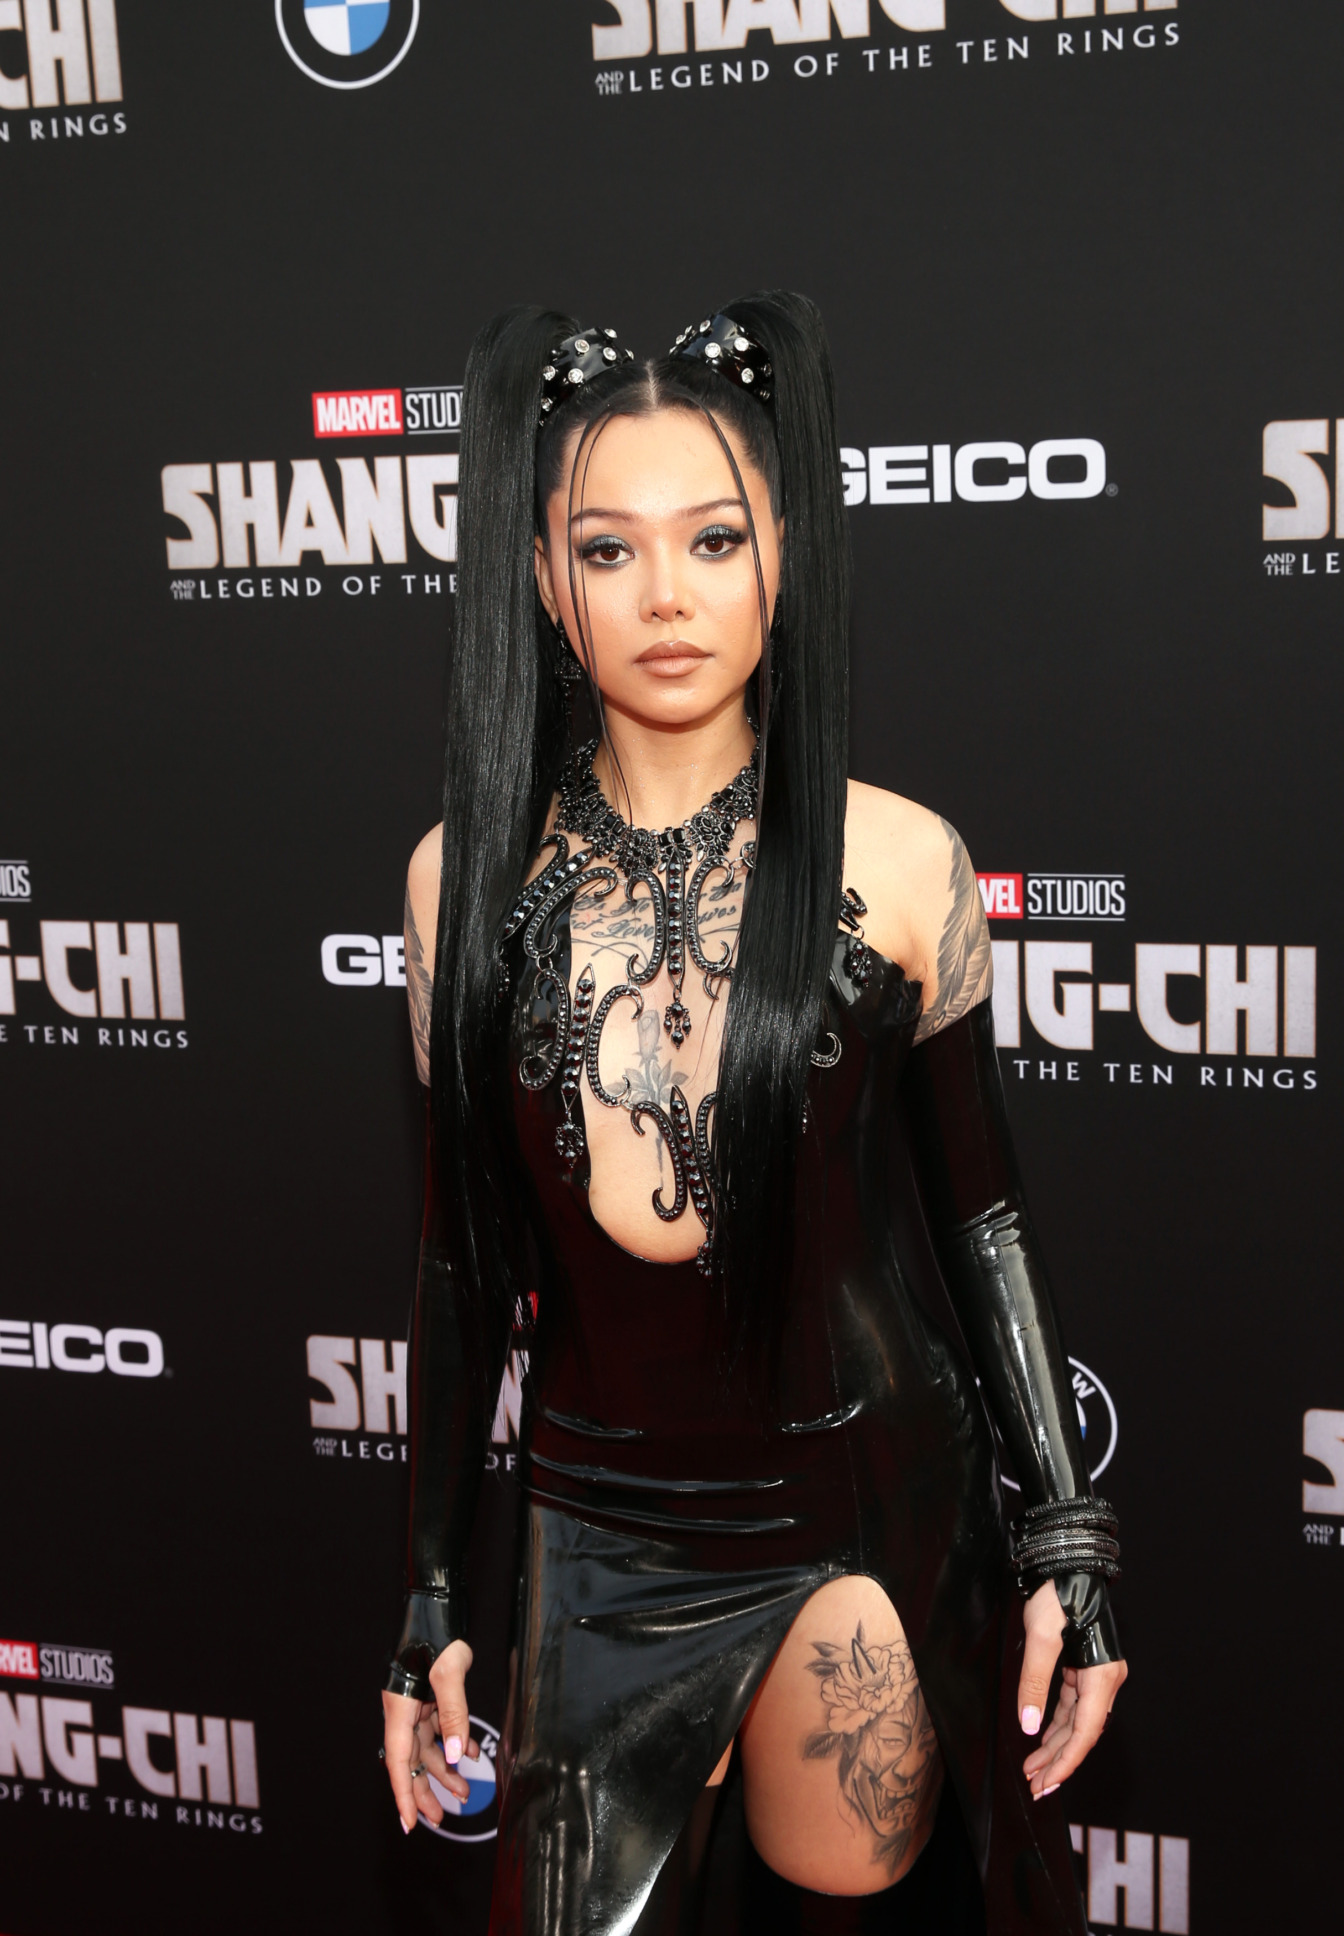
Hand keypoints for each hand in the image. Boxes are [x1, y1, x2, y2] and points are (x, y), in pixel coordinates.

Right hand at [381, 1637, 476, 1832]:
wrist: (437, 1603)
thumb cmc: (438, 1632)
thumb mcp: (449, 1673)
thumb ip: (454, 1714)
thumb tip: (457, 1755)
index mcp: (400, 1708)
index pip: (399, 1761)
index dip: (404, 1794)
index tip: (409, 1823)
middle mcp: (404, 1710)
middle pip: (411, 1761)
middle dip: (425, 1791)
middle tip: (441, 1819)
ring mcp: (417, 1703)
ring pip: (427, 1748)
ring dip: (445, 1769)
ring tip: (465, 1791)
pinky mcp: (430, 1695)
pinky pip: (440, 1728)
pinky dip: (456, 1742)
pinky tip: (473, 1752)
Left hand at [1016, 1580, 1126, 1799]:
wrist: (1067, 1564)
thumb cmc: (1057, 1594)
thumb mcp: (1040, 1639)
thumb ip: (1034, 1683)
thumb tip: (1030, 1725)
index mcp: (1102, 1676)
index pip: (1086, 1732)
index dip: (1066, 1762)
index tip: (1047, 1783)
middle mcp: (1106, 1680)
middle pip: (1083, 1732)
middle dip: (1059, 1761)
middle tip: (1036, 1786)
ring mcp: (1097, 1675)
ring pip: (1077, 1722)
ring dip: (1055, 1746)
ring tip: (1033, 1769)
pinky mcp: (1085, 1668)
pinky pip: (1072, 1706)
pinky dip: (1057, 1724)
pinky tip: (1042, 1739)